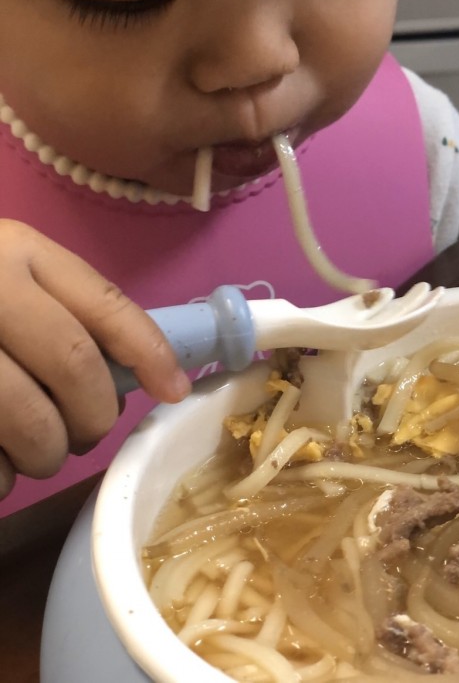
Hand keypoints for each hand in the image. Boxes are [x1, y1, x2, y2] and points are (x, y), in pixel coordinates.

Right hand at [0, 219, 190, 498]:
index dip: (149, 352)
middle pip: (74, 366)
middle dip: (94, 415)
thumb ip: (61, 309)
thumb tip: (138, 372)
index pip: (104, 304)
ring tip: (37, 451)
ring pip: (30, 423)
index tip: (174, 389)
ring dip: (46, 454)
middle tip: (86, 430)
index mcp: (15, 250)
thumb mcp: (7, 273)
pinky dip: (0, 477)